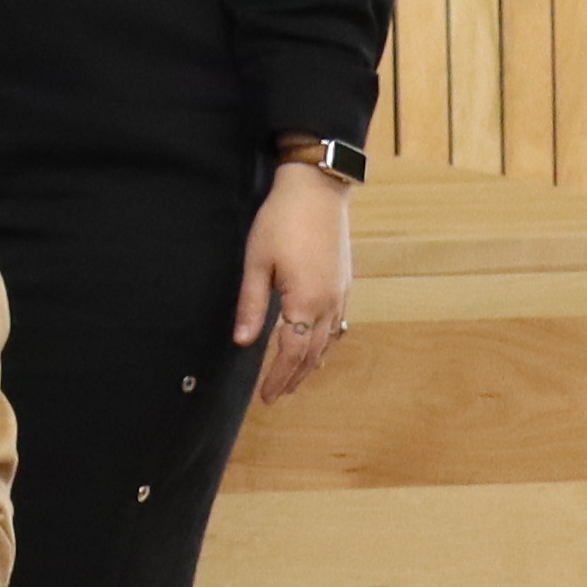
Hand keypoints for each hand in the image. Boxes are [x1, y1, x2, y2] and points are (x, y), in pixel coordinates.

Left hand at [238, 155, 361, 400]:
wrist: (317, 190)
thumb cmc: (282, 221)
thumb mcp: (257, 262)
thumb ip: (252, 305)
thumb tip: (242, 342)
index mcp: (306, 301)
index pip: (292, 353)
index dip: (278, 377)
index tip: (267, 396)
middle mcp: (329, 302)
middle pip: (313, 353)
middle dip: (294, 377)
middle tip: (277, 395)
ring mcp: (341, 293)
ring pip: (328, 341)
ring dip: (311, 364)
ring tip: (294, 379)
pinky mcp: (344, 282)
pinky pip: (337, 324)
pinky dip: (325, 343)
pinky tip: (317, 346)